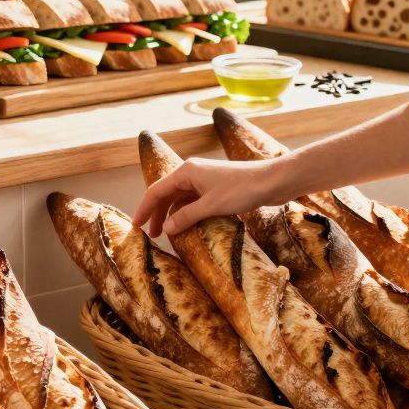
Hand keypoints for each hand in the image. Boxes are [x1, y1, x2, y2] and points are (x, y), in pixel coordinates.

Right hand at [133, 156, 286, 236]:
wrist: (272, 181)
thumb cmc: (243, 189)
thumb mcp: (211, 206)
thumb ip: (186, 217)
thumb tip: (167, 229)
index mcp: (186, 172)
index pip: (156, 191)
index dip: (144, 209)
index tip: (136, 226)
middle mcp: (191, 173)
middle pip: (166, 195)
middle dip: (157, 214)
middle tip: (152, 235)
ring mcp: (204, 180)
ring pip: (180, 199)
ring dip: (172, 215)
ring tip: (168, 234)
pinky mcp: (216, 188)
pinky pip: (193, 201)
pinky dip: (187, 213)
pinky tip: (187, 226)